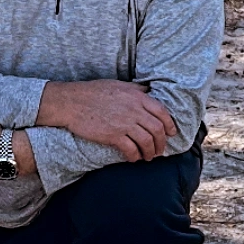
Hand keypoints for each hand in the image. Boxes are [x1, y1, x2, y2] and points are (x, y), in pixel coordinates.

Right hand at [36, 79, 175, 161]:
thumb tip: (149, 91)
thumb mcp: (119, 84)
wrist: (72, 102)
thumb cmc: (94, 92)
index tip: (171, 134)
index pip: (162, 112)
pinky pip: (131, 149)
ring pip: (147, 141)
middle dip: (161, 143)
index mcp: (137, 96)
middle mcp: (134, 109)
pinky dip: (135, 156)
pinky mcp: (113, 135)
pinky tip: (133, 158)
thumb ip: (136, 89)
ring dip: (150, 152)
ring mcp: (124, 123)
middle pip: (157, 129)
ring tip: (148, 157)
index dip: (169, 125)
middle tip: (160, 150)